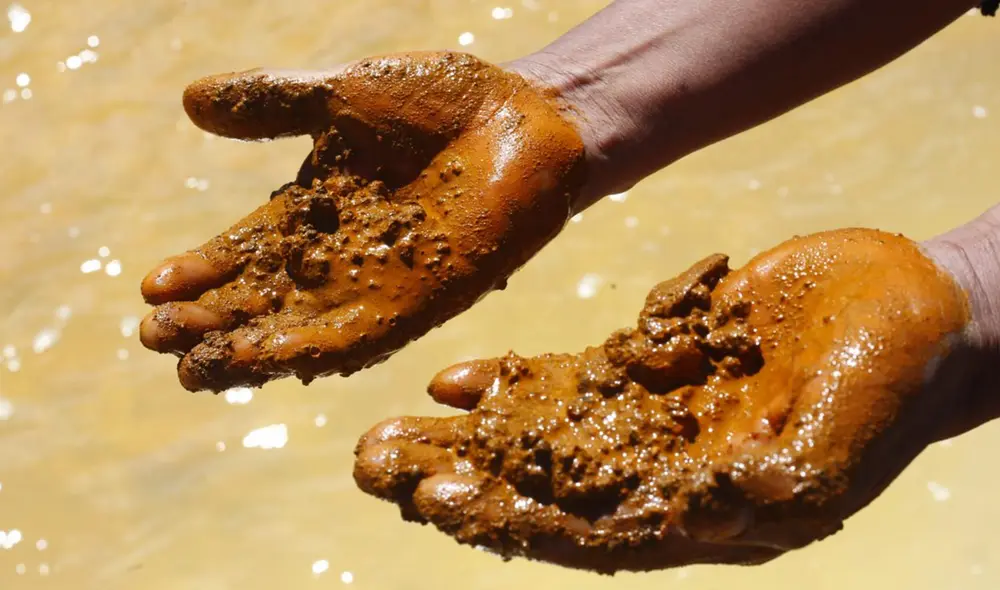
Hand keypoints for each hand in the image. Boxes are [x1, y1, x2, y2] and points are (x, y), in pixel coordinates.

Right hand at [138, 52, 584, 391]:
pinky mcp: (423, 304)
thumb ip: (276, 102)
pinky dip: (313, 352)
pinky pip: (361, 337)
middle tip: (157, 336)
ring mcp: (379, 285)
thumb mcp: (346, 94)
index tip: (152, 286)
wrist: (527, 119)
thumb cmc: (442, 100)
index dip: (199, 272)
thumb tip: (189, 101)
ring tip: (195, 368)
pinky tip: (270, 364)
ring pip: (300, 331)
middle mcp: (338, 256)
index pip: (243, 251)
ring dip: (249, 351)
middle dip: (209, 322)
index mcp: (313, 208)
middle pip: (260, 301)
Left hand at [353, 228, 970, 572]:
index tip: (438, 503)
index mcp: (708, 511)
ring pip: (538, 437)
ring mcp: (653, 419)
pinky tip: (450, 380)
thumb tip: (715, 500)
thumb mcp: (847, 433)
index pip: (592, 531)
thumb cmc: (893, 382)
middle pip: (542, 490)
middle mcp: (665, 474)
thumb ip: (782, 473)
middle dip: (459, 482)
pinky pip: (566, 382)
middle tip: (370, 469)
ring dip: (462, 438)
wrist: (911, 313)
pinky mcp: (651, 366)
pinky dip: (508, 383)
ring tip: (382, 433)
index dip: (515, 521)